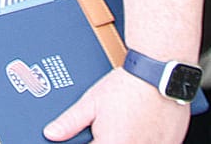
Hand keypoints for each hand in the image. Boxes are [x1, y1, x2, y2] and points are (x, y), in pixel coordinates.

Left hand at [43, 67, 189, 143]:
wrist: (159, 74)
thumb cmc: (127, 86)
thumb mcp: (91, 102)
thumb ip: (70, 122)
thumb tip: (51, 134)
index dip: (88, 142)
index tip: (91, 137)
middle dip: (107, 139)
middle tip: (110, 126)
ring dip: (126, 139)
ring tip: (126, 123)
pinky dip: (146, 139)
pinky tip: (142, 126)